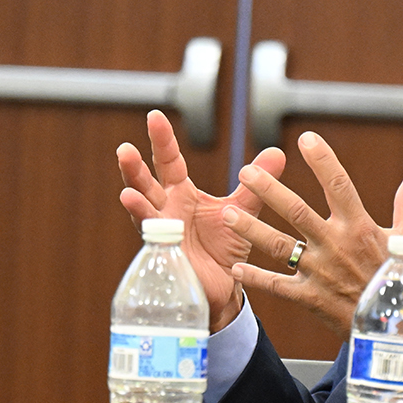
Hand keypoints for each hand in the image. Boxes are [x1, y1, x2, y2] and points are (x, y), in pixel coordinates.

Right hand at [118, 110, 286, 331]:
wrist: (226, 286)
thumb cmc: (226, 246)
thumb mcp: (242, 209)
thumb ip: (255, 182)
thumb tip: (276, 150)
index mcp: (182, 193)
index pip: (169, 161)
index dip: (162, 140)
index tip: (154, 116)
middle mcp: (167, 209)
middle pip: (146, 183)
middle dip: (134, 168)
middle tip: (125, 149)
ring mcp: (163, 232)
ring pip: (144, 212)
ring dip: (135, 202)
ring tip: (127, 192)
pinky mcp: (167, 254)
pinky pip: (154, 241)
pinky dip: (147, 232)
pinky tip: (139, 223)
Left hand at [222, 131, 402, 335]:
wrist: (398, 331)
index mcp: (359, 228)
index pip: (339, 185)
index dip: (323, 160)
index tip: (306, 138)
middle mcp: (335, 245)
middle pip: (297, 211)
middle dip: (269, 190)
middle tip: (245, 172)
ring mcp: (320, 272)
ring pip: (279, 246)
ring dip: (251, 230)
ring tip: (227, 215)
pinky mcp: (310, 297)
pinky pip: (277, 286)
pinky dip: (255, 278)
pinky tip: (235, 268)